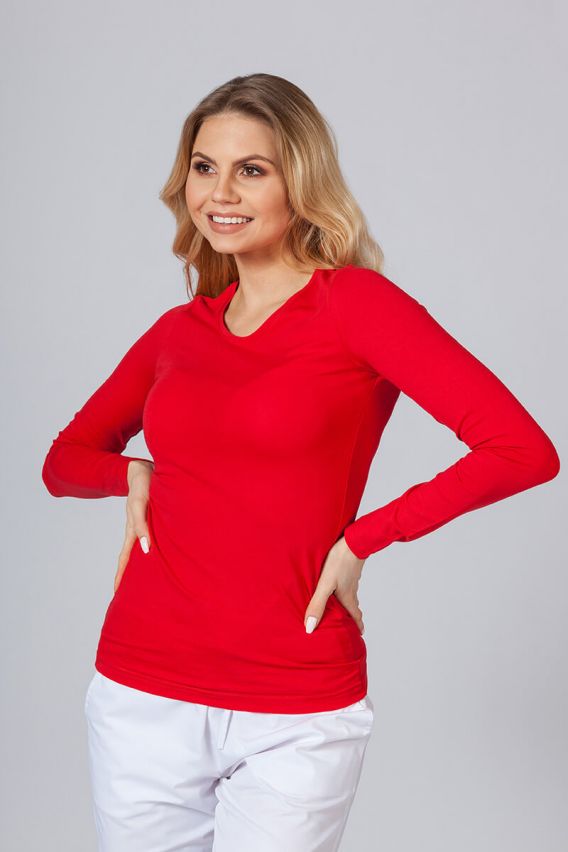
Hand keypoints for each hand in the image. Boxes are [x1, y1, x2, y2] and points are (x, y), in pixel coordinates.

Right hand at [114, 460, 153, 592]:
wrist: (145, 469)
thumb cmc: (143, 485)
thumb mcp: (140, 505)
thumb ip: (142, 526)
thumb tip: (145, 549)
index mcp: (132, 531)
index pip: (125, 559)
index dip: (121, 577)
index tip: (117, 594)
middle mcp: (138, 531)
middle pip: (132, 559)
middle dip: (131, 577)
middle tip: (132, 596)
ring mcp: (145, 526)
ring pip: (143, 550)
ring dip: (143, 565)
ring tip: (148, 582)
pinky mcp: (153, 520)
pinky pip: (152, 539)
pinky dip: (153, 551)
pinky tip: (159, 556)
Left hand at [304, 536, 365, 634]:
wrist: (353, 540)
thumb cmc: (339, 562)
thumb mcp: (325, 585)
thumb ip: (318, 605)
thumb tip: (310, 628)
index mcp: (347, 596)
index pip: (355, 615)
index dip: (357, 626)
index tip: (360, 634)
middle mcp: (352, 589)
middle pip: (353, 606)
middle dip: (353, 616)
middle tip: (350, 623)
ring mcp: (352, 577)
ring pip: (351, 593)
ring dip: (348, 601)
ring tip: (341, 605)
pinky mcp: (350, 567)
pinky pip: (348, 581)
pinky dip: (345, 587)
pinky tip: (338, 582)